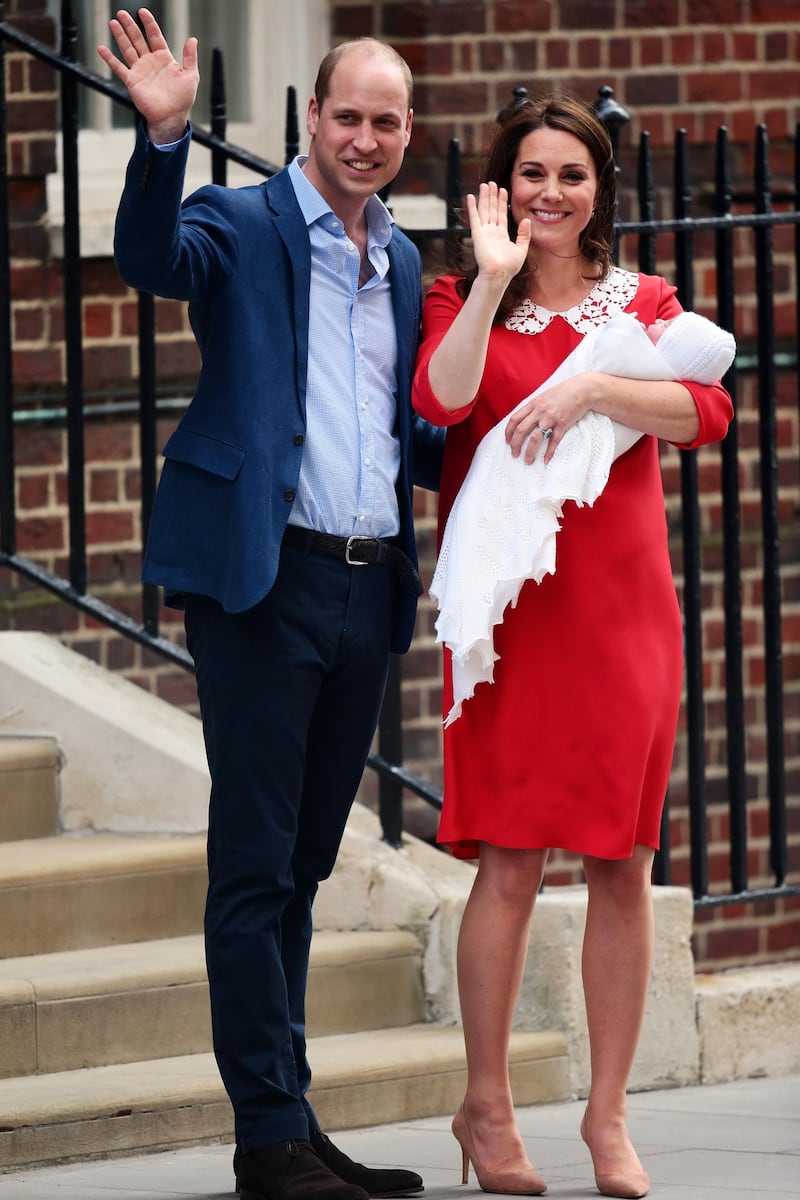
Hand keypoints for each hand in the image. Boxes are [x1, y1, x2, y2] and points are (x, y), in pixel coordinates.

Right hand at [97, 7, 198, 143]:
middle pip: (138, 39)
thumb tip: (192, 39)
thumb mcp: (191, 76)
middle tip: (122, 13)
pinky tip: (102, 49)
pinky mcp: (132, 81)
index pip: (155, 36)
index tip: (142, 11)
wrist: (171, 117)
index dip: (149, 23)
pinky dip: (110, 59)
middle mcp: (150, 62)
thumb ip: (190, 57)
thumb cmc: (182, 99)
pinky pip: (119, 68)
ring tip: (113, 22)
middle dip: (130, 25)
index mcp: (164, 58)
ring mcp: (140, 71)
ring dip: (120, 36)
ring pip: (127, 49)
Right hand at [467, 182, 530, 285]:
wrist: (499, 275)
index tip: (502, 190)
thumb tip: (526, 220)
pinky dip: (472, 207)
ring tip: (484, 184)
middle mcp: (491, 232)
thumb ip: (524, 235)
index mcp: (501, 236)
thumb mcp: (521, 249)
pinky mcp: (477, 234)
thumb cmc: (509, 267)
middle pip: (492, 210)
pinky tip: (470, 196)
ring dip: (484, 197)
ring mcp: (484, 233)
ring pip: (484, 210)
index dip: (502, 202)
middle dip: (492, 196)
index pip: (501, 214)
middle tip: (492, 183)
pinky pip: (474, 218)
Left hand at [505, 375, 593, 464]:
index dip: (509, 432)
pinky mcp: (563, 424)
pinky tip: (546, 460)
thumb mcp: (544, 396)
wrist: (582, 390)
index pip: (515, 419)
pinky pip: (553, 441)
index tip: (507, 442)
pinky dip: (549, 453)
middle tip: (514, 454)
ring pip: (535, 438)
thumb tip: (524, 419)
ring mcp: (551, 418)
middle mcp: (539, 411)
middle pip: (521, 430)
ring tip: (527, 461)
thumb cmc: (563, 393)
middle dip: (515, 445)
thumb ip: (534, 407)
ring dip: (529, 452)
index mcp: (533, 404)